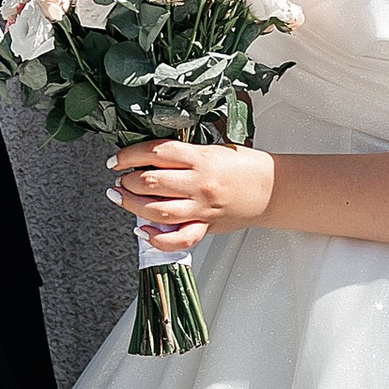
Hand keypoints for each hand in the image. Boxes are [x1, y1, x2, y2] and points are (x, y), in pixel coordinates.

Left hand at [110, 139, 274, 255]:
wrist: (272, 188)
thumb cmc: (244, 166)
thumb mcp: (213, 148)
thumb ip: (183, 155)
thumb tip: (149, 158)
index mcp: (201, 158)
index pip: (155, 153)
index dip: (129, 155)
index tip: (116, 160)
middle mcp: (199, 183)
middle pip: (151, 182)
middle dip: (127, 181)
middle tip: (119, 179)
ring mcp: (202, 207)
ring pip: (157, 210)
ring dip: (132, 204)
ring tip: (121, 197)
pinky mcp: (206, 226)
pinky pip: (178, 239)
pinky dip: (157, 238)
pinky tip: (143, 230)